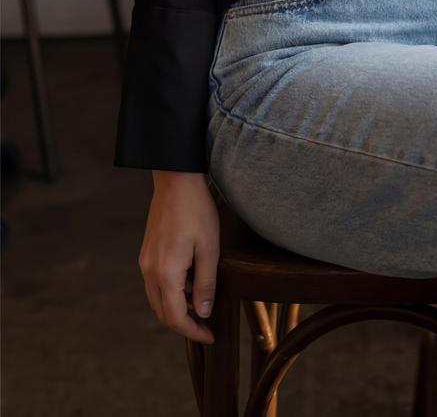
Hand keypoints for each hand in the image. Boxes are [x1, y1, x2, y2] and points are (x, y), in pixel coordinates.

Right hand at [139, 171, 219, 343]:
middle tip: (206, 326)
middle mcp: (149, 272)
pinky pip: (155, 284)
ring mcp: (145, 262)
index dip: (192, 332)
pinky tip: (188, 286)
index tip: (209, 336)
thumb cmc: (196, 210)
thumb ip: (206, 283)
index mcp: (166, 273)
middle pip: (162, 312)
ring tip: (199, 306)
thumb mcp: (209, 248)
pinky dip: (169, 294)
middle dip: (184, 324)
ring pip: (157, 300)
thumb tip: (202, 313)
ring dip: (176, 309)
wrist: (176, 181)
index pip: (175, 317)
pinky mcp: (146, 254)